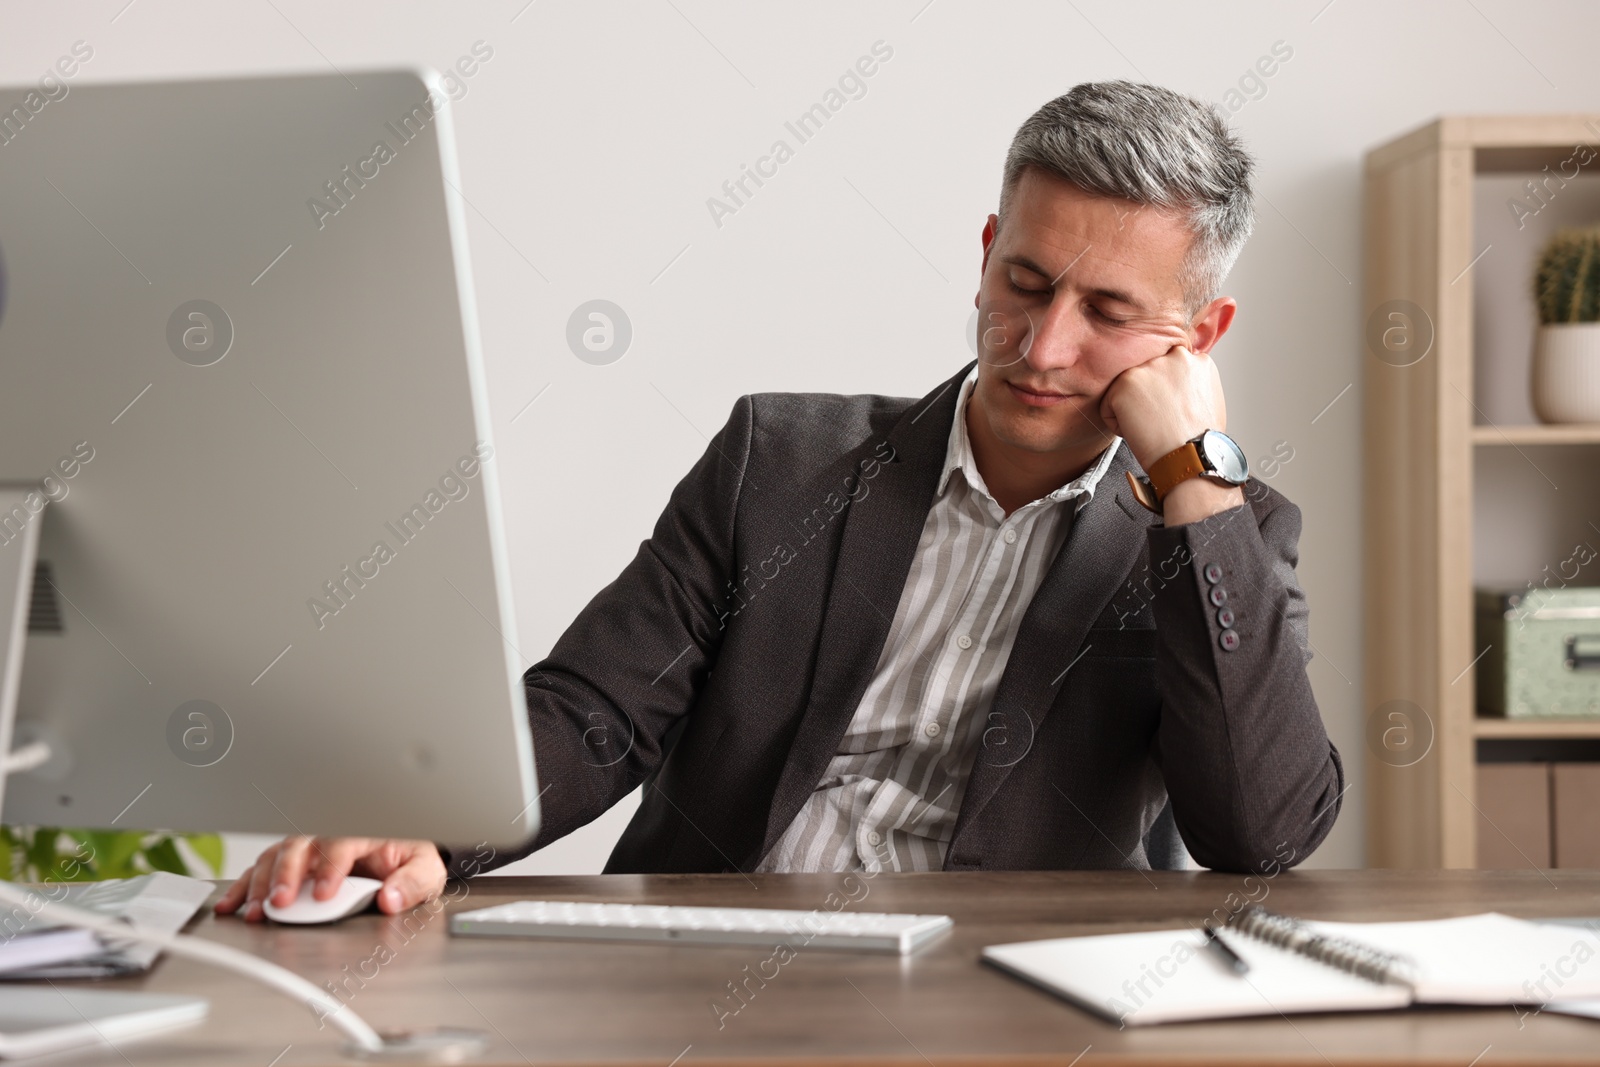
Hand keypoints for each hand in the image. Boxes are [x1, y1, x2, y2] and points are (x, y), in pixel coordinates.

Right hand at [214, 837, 446, 921]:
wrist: (405, 856)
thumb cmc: (412, 860)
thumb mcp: (426, 870)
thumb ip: (412, 883)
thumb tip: (391, 898)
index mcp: (367, 831)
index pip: (343, 843)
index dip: (331, 867)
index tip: (325, 894)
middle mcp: (333, 835)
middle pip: (303, 845)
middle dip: (288, 873)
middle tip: (281, 901)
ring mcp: (311, 847)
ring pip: (278, 855)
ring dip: (263, 883)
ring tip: (256, 909)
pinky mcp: (296, 862)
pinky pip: (265, 868)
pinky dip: (245, 886)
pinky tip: (232, 904)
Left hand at [1099, 343, 1226, 469]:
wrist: (1191, 456)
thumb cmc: (1199, 439)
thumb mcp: (1207, 399)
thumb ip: (1190, 383)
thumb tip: (1174, 384)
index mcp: (1196, 360)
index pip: (1167, 368)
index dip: (1165, 393)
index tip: (1170, 411)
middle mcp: (1173, 356)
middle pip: (1146, 376)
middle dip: (1147, 397)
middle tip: (1161, 421)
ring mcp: (1148, 368)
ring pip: (1126, 389)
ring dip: (1132, 408)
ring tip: (1152, 427)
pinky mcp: (1125, 382)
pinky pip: (1108, 406)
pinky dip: (1117, 424)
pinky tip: (1140, 433)